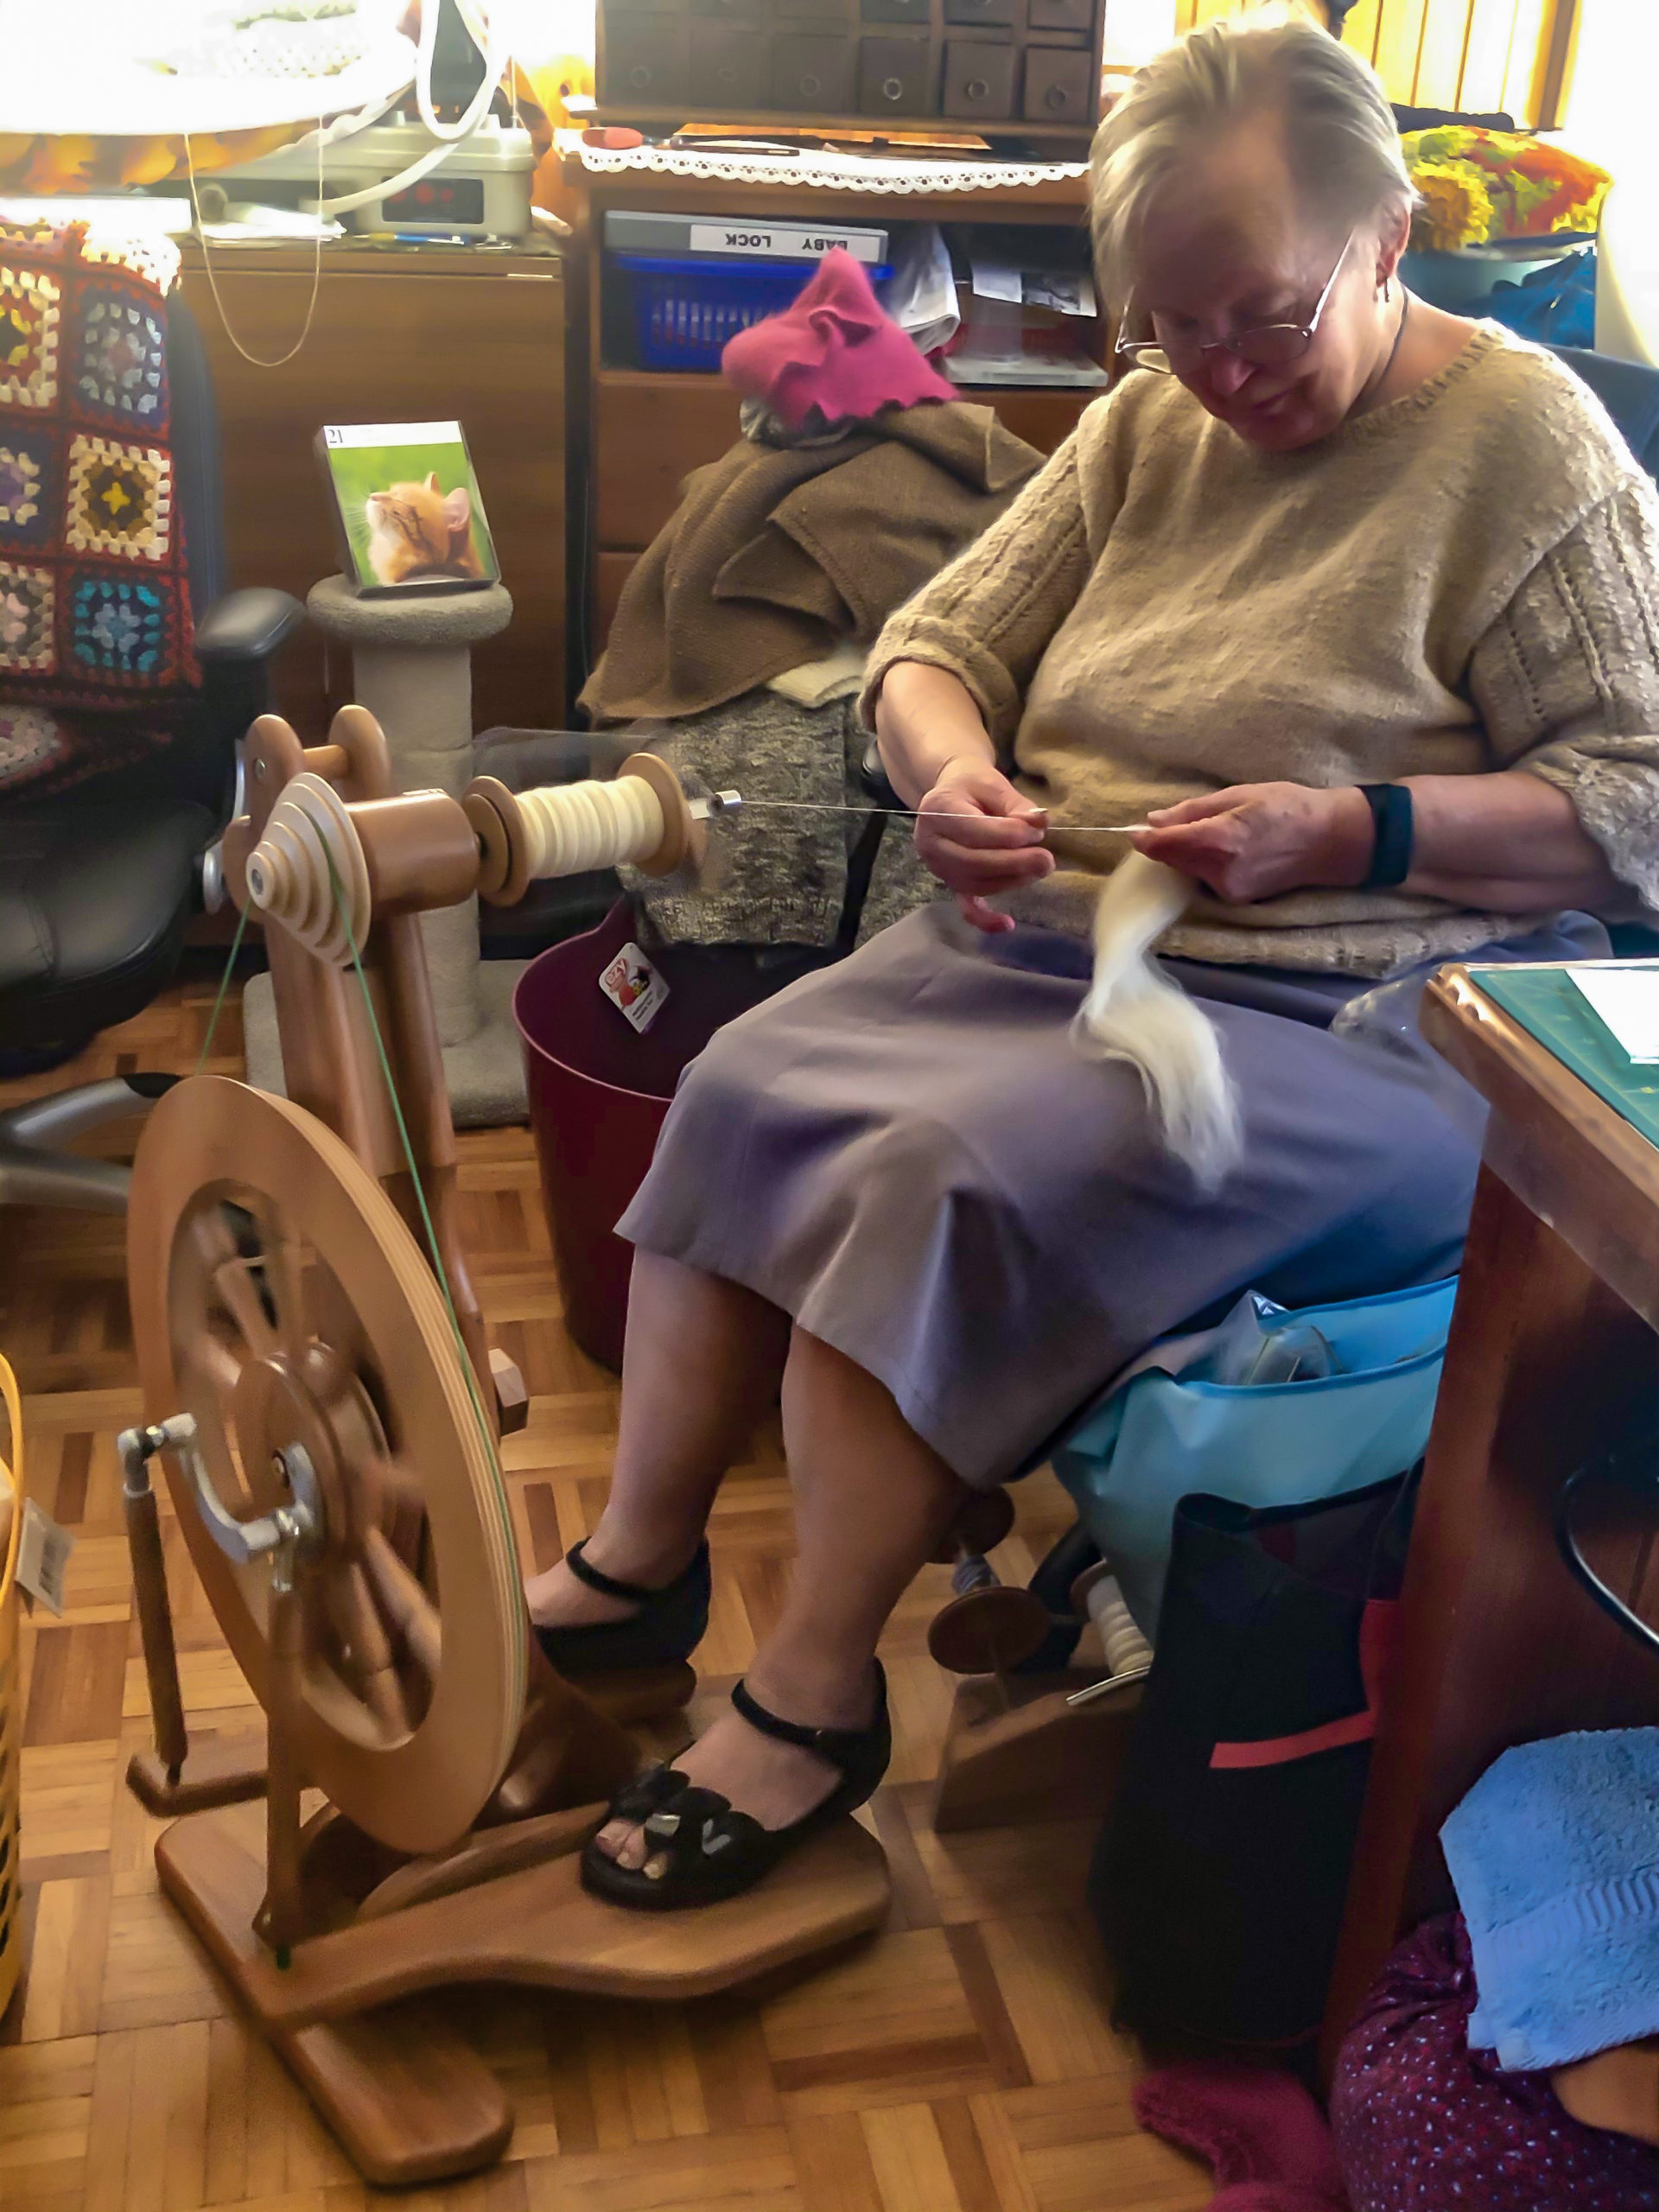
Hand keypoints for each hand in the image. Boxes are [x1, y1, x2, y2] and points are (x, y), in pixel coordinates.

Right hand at [913, 758, 1052, 932]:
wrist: (952, 795)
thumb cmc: (974, 787)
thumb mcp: (994, 784)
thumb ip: (1017, 804)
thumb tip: (1039, 824)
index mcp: (937, 810)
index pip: (974, 830)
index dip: (1010, 835)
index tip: (1038, 831)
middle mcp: (930, 842)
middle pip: (973, 861)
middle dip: (1014, 863)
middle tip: (1046, 860)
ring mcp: (937, 867)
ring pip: (975, 883)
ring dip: (1011, 880)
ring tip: (1038, 869)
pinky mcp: (949, 883)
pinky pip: (965, 906)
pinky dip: (985, 919)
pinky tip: (1007, 924)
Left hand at [1133, 782, 1372, 903]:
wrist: (1330, 840)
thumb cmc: (1287, 806)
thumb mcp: (1239, 795)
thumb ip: (1192, 811)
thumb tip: (1154, 821)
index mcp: (1218, 841)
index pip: (1163, 846)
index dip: (1144, 838)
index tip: (1135, 831)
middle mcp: (1219, 872)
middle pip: (1172, 861)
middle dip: (1167, 844)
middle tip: (1176, 823)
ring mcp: (1228, 890)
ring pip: (1188, 872)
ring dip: (1187, 855)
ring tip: (1213, 833)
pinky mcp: (1237, 899)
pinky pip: (1206, 880)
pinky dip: (1205, 865)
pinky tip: (1226, 850)